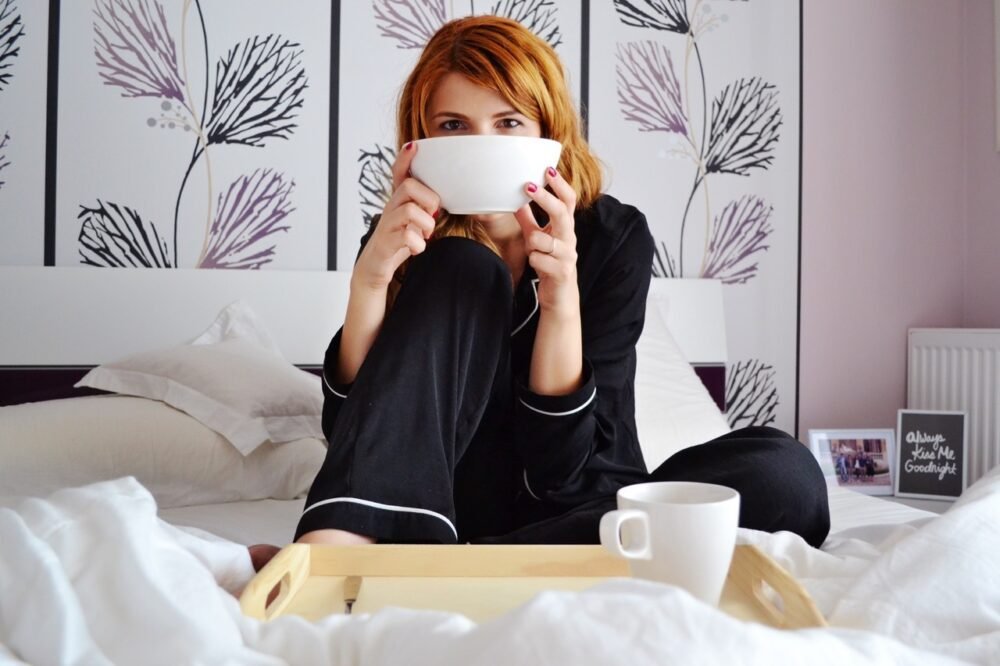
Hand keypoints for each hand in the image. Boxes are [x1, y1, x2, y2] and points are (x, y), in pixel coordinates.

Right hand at [354, 142, 439, 289]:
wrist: (377, 266)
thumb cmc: (399, 241)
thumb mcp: (415, 221)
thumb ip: (427, 208)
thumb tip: (451, 200)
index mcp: (399, 200)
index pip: (399, 173)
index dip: (405, 159)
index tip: (414, 145)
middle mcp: (390, 208)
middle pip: (408, 186)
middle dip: (428, 198)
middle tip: (433, 214)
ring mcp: (386, 225)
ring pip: (409, 210)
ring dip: (426, 223)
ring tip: (426, 234)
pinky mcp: (385, 243)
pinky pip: (406, 237)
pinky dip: (418, 244)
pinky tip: (418, 248)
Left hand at [515, 166, 578, 314]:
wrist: (559, 295)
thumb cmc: (549, 262)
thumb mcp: (537, 237)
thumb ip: (528, 220)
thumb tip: (516, 200)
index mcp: (565, 227)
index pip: (568, 201)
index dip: (560, 185)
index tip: (548, 170)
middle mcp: (569, 238)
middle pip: (562, 213)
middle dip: (545, 199)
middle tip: (528, 186)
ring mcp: (567, 255)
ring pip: (543, 240)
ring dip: (532, 242)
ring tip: (531, 249)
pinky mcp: (561, 271)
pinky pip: (538, 259)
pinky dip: (532, 260)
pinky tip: (535, 265)